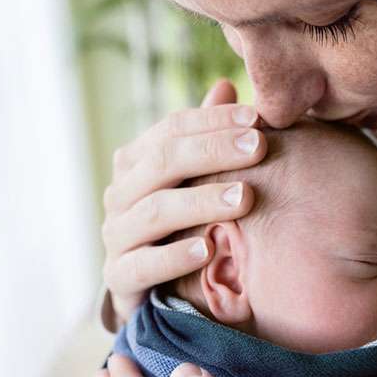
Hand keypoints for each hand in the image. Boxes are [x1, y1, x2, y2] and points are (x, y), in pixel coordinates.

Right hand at [101, 80, 265, 325]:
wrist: (152, 291)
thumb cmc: (182, 225)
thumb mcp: (195, 180)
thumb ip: (206, 138)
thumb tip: (224, 85)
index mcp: (137, 162)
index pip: (172, 128)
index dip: (214, 120)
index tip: (258, 118)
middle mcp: (120, 193)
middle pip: (163, 162)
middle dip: (213, 151)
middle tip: (259, 147)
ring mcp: (116, 236)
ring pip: (155, 211)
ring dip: (202, 202)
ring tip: (245, 198)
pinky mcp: (119, 278)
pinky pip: (143, 265)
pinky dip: (175, 257)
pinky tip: (208, 250)